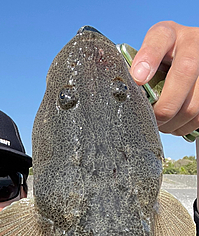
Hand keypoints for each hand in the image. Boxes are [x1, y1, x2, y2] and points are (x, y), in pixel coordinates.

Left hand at [130, 21, 198, 136]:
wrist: (185, 61)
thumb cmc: (158, 64)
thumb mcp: (145, 58)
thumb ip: (133, 68)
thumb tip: (119, 89)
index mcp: (169, 35)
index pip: (160, 37)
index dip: (149, 58)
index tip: (138, 78)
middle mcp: (193, 43)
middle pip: (185, 73)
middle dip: (163, 106)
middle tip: (151, 119)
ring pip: (194, 102)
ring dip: (173, 122)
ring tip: (161, 123)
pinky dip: (183, 126)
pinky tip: (173, 123)